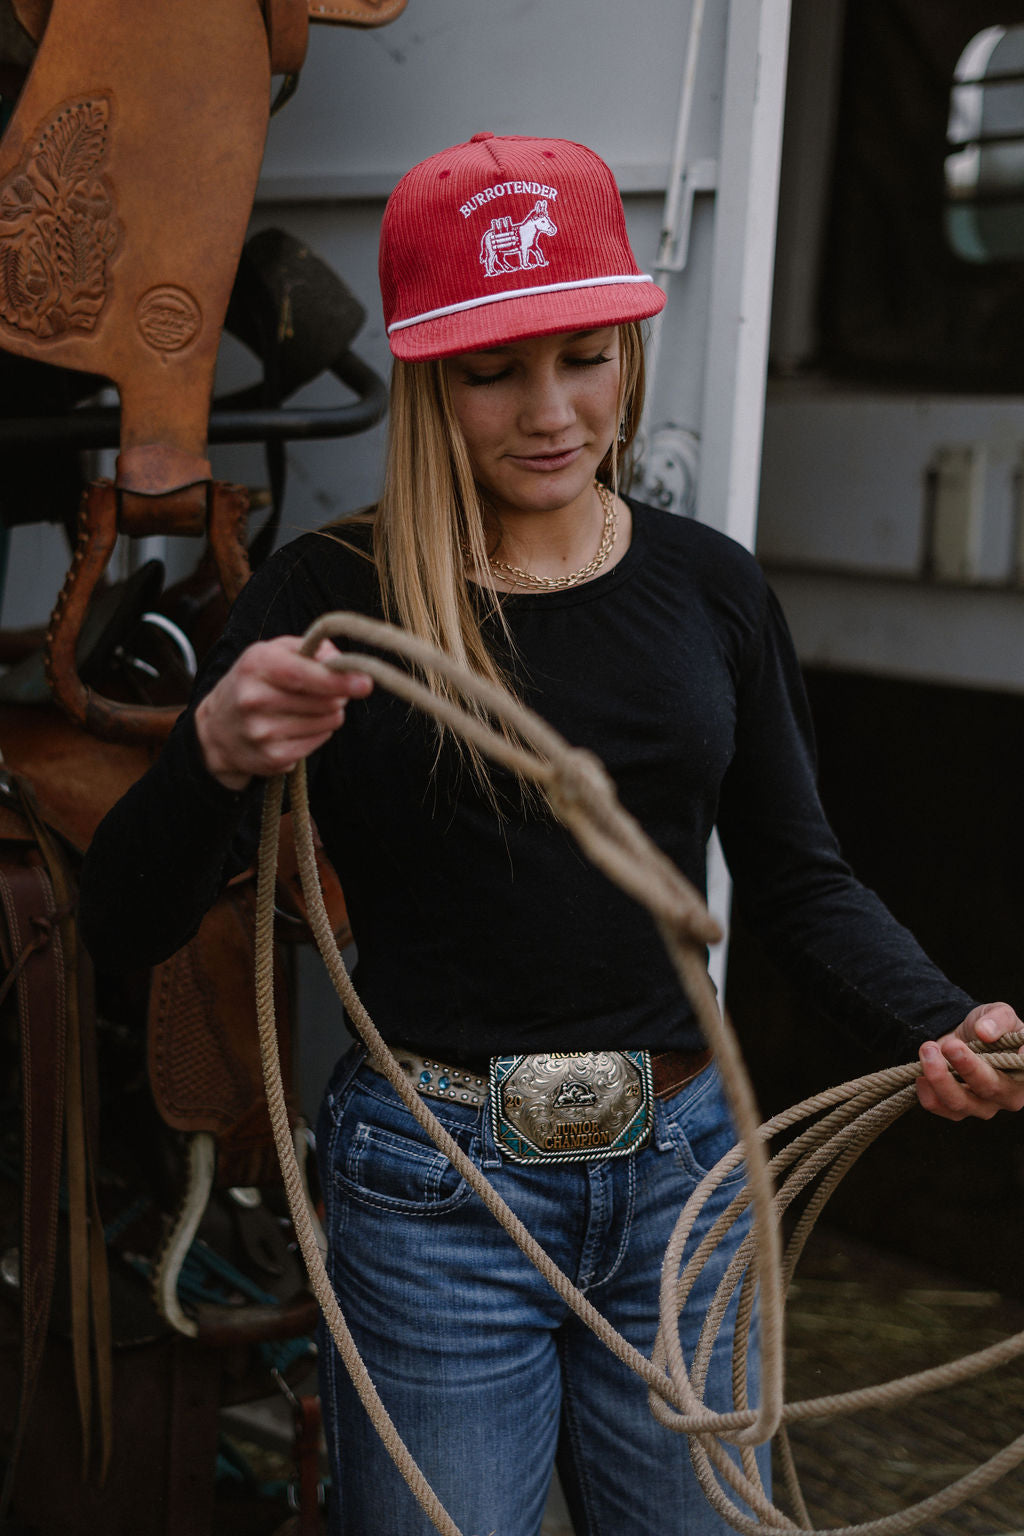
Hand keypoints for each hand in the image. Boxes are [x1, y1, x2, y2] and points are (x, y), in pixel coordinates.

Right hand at [195, 635, 372, 790]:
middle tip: (327, 691)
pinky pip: (319, 742)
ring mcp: (262, 732)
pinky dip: (318, 733)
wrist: (216, 729)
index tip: (365, 683)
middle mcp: (254, 699)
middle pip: (325, 701)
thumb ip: (310, 649)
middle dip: (337, 694)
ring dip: (329, 714)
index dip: (339, 680)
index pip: (305, 674)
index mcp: (256, 665)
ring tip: (306, 709)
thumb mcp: (273, 653)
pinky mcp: (272, 758)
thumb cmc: (254, 682)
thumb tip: (343, 662)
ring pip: (327, 722)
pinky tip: (298, 727)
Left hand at [916, 1002, 1023, 1120]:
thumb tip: (986, 1032)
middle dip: (968, 1066)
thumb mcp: (999, 1014)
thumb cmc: (989, 1027)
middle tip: (951, 1045)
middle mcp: (1008, 1095)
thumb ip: (999, 1019)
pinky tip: (921, 1073)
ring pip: (961, 1103)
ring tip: (928, 1049)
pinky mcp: (958, 1109)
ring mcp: (983, 1106)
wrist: (963, 1037)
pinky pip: (940, 1108)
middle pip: (990, 1088)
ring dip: (940, 1077)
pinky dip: (927, 1091)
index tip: (1018, 1054)